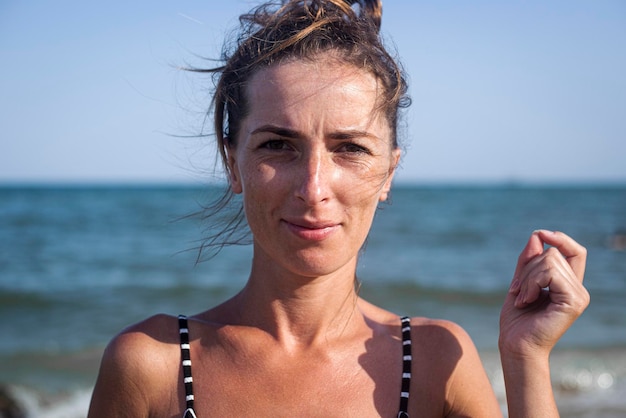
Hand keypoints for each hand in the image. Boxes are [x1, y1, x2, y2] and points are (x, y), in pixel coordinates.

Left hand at [499, 230, 588, 357]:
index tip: (540, 234)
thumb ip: (528, 260)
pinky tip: (526, 300)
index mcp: (568, 284)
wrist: (515, 343)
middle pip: (553, 253)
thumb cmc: (517, 318)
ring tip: (521, 298)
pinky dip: (531, 283)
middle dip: (527, 268)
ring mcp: (579, 295)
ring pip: (549, 260)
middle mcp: (578, 289)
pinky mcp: (574, 301)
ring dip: (527, 277)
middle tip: (517, 290)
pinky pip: (550, 273)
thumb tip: (537, 235)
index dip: (560, 239)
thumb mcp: (520, 281)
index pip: (575, 252)